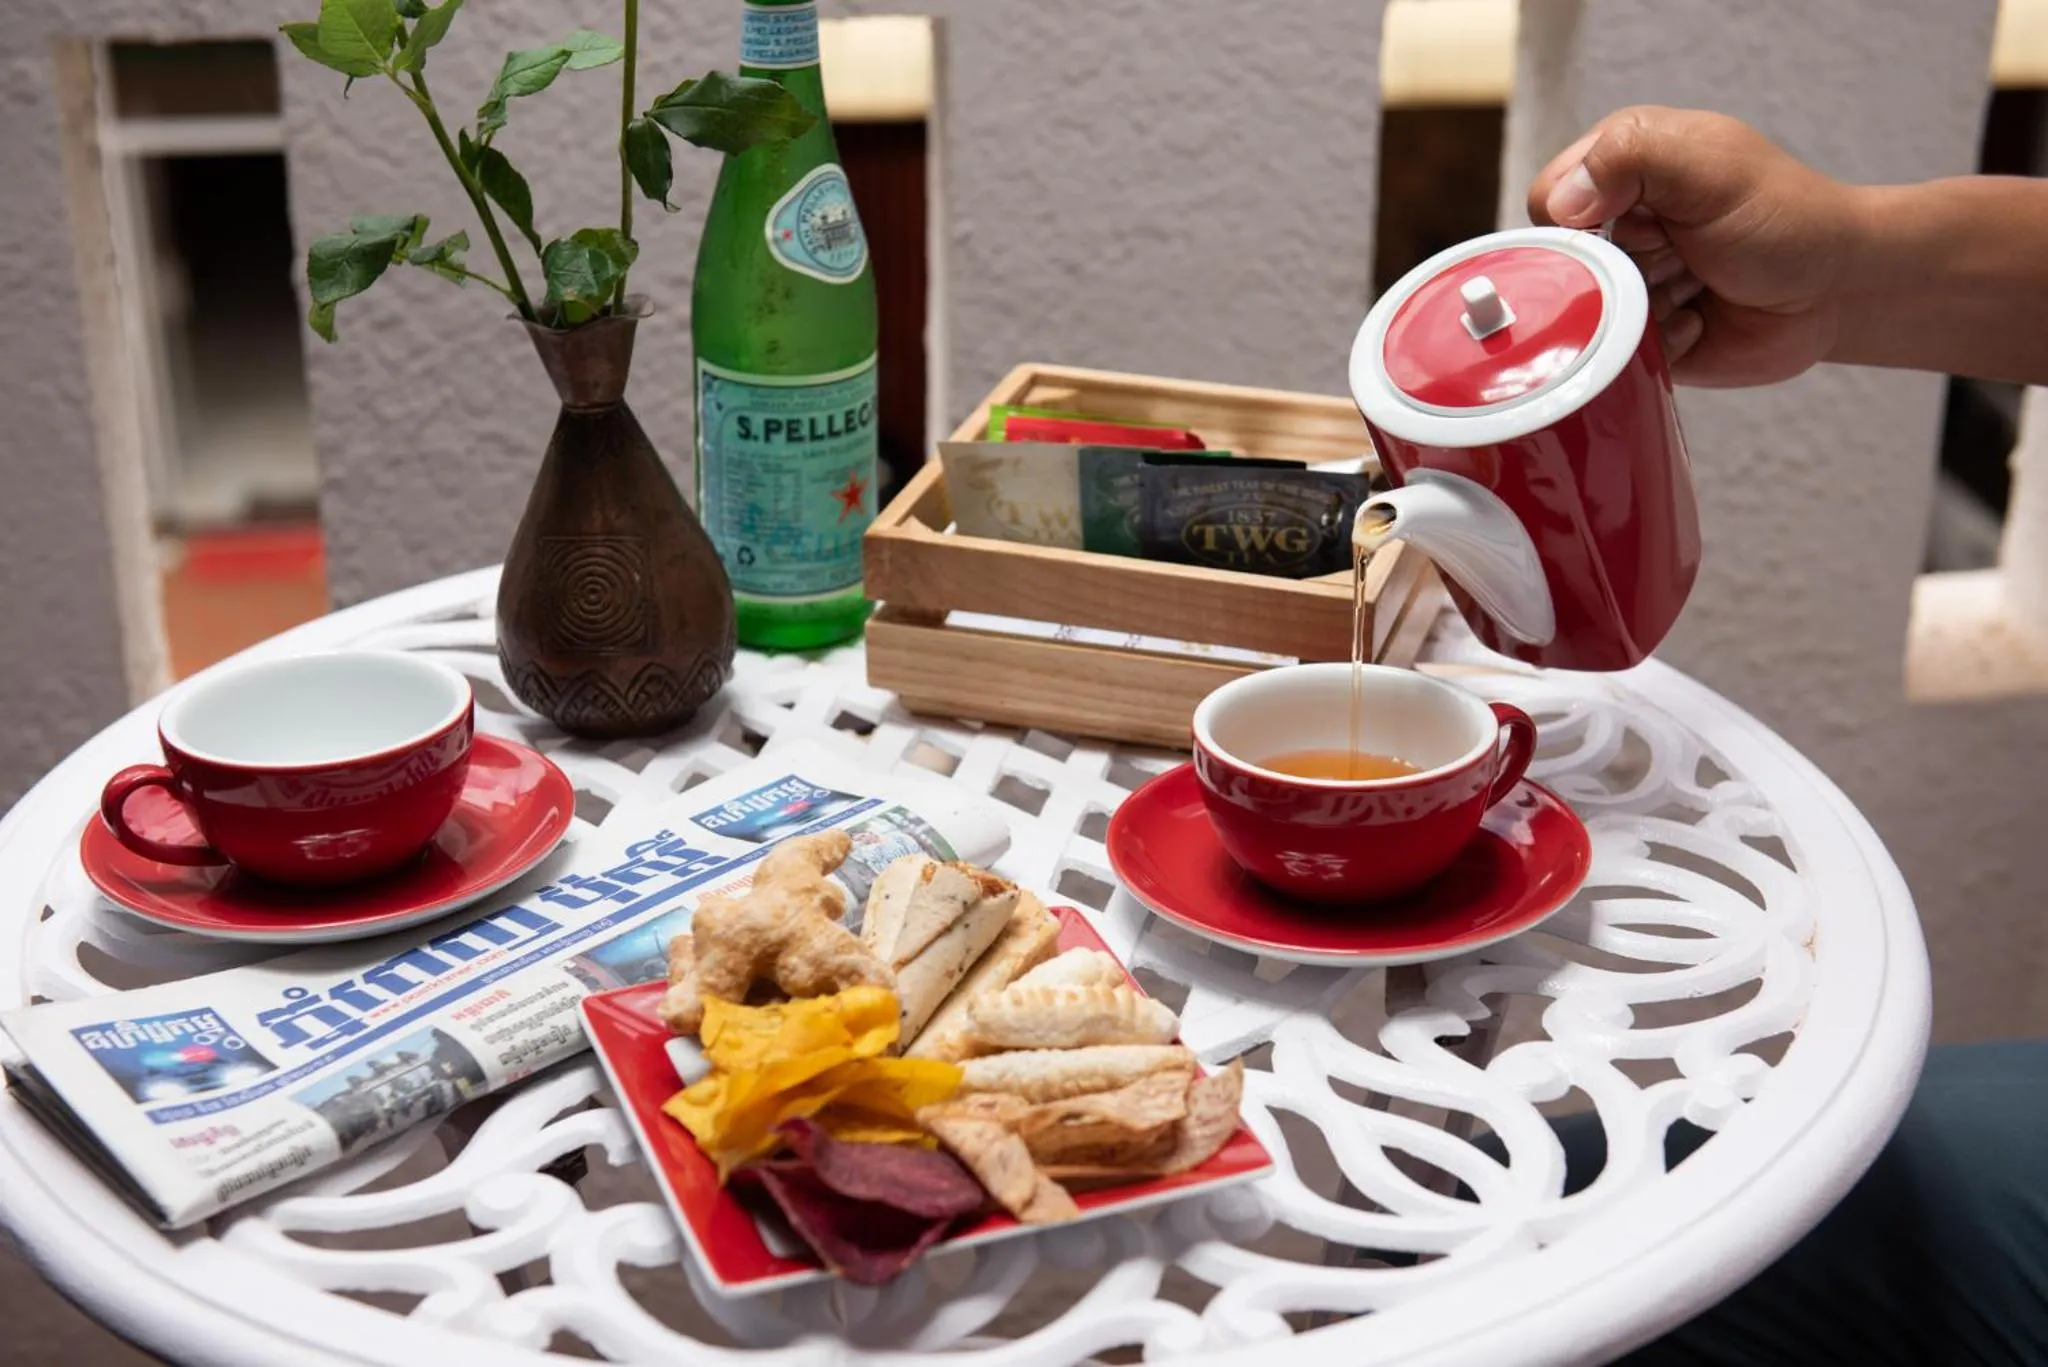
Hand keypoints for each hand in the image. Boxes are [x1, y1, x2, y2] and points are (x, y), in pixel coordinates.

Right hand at [1528, 107, 1859, 387]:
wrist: (1835, 290)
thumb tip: (1561, 206)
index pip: (1548, 200)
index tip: (1638, 224)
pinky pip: (1613, 360)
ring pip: (1584, 317)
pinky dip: (1654, 348)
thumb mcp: (1707, 164)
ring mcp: (1622, 287)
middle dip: (1618, 273)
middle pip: (1562, 266)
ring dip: (1640, 312)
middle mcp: (1613, 227)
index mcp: (1619, 167)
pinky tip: (1696, 324)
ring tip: (1694, 288)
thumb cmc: (1781, 216)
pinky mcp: (1636, 340)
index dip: (1579, 222)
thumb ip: (1630, 157)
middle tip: (1678, 256)